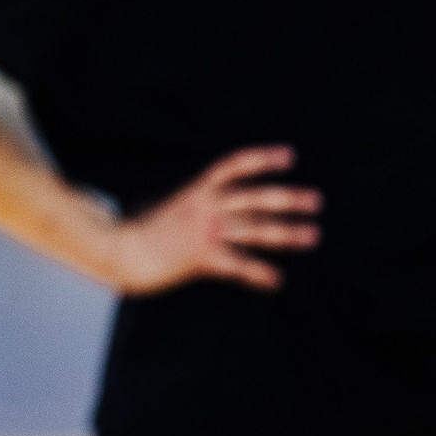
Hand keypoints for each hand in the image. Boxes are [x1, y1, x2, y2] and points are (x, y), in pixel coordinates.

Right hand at [105, 145, 320, 293]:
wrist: (119, 250)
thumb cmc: (145, 231)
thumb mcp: (173, 207)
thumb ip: (201, 204)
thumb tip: (227, 206)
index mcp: (197, 190)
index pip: (234, 167)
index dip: (262, 159)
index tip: (290, 155)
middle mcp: (204, 206)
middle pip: (254, 197)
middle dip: (287, 198)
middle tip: (316, 200)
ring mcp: (203, 231)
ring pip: (254, 229)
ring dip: (287, 233)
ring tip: (313, 235)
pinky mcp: (199, 258)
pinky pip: (237, 265)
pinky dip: (258, 273)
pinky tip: (276, 280)